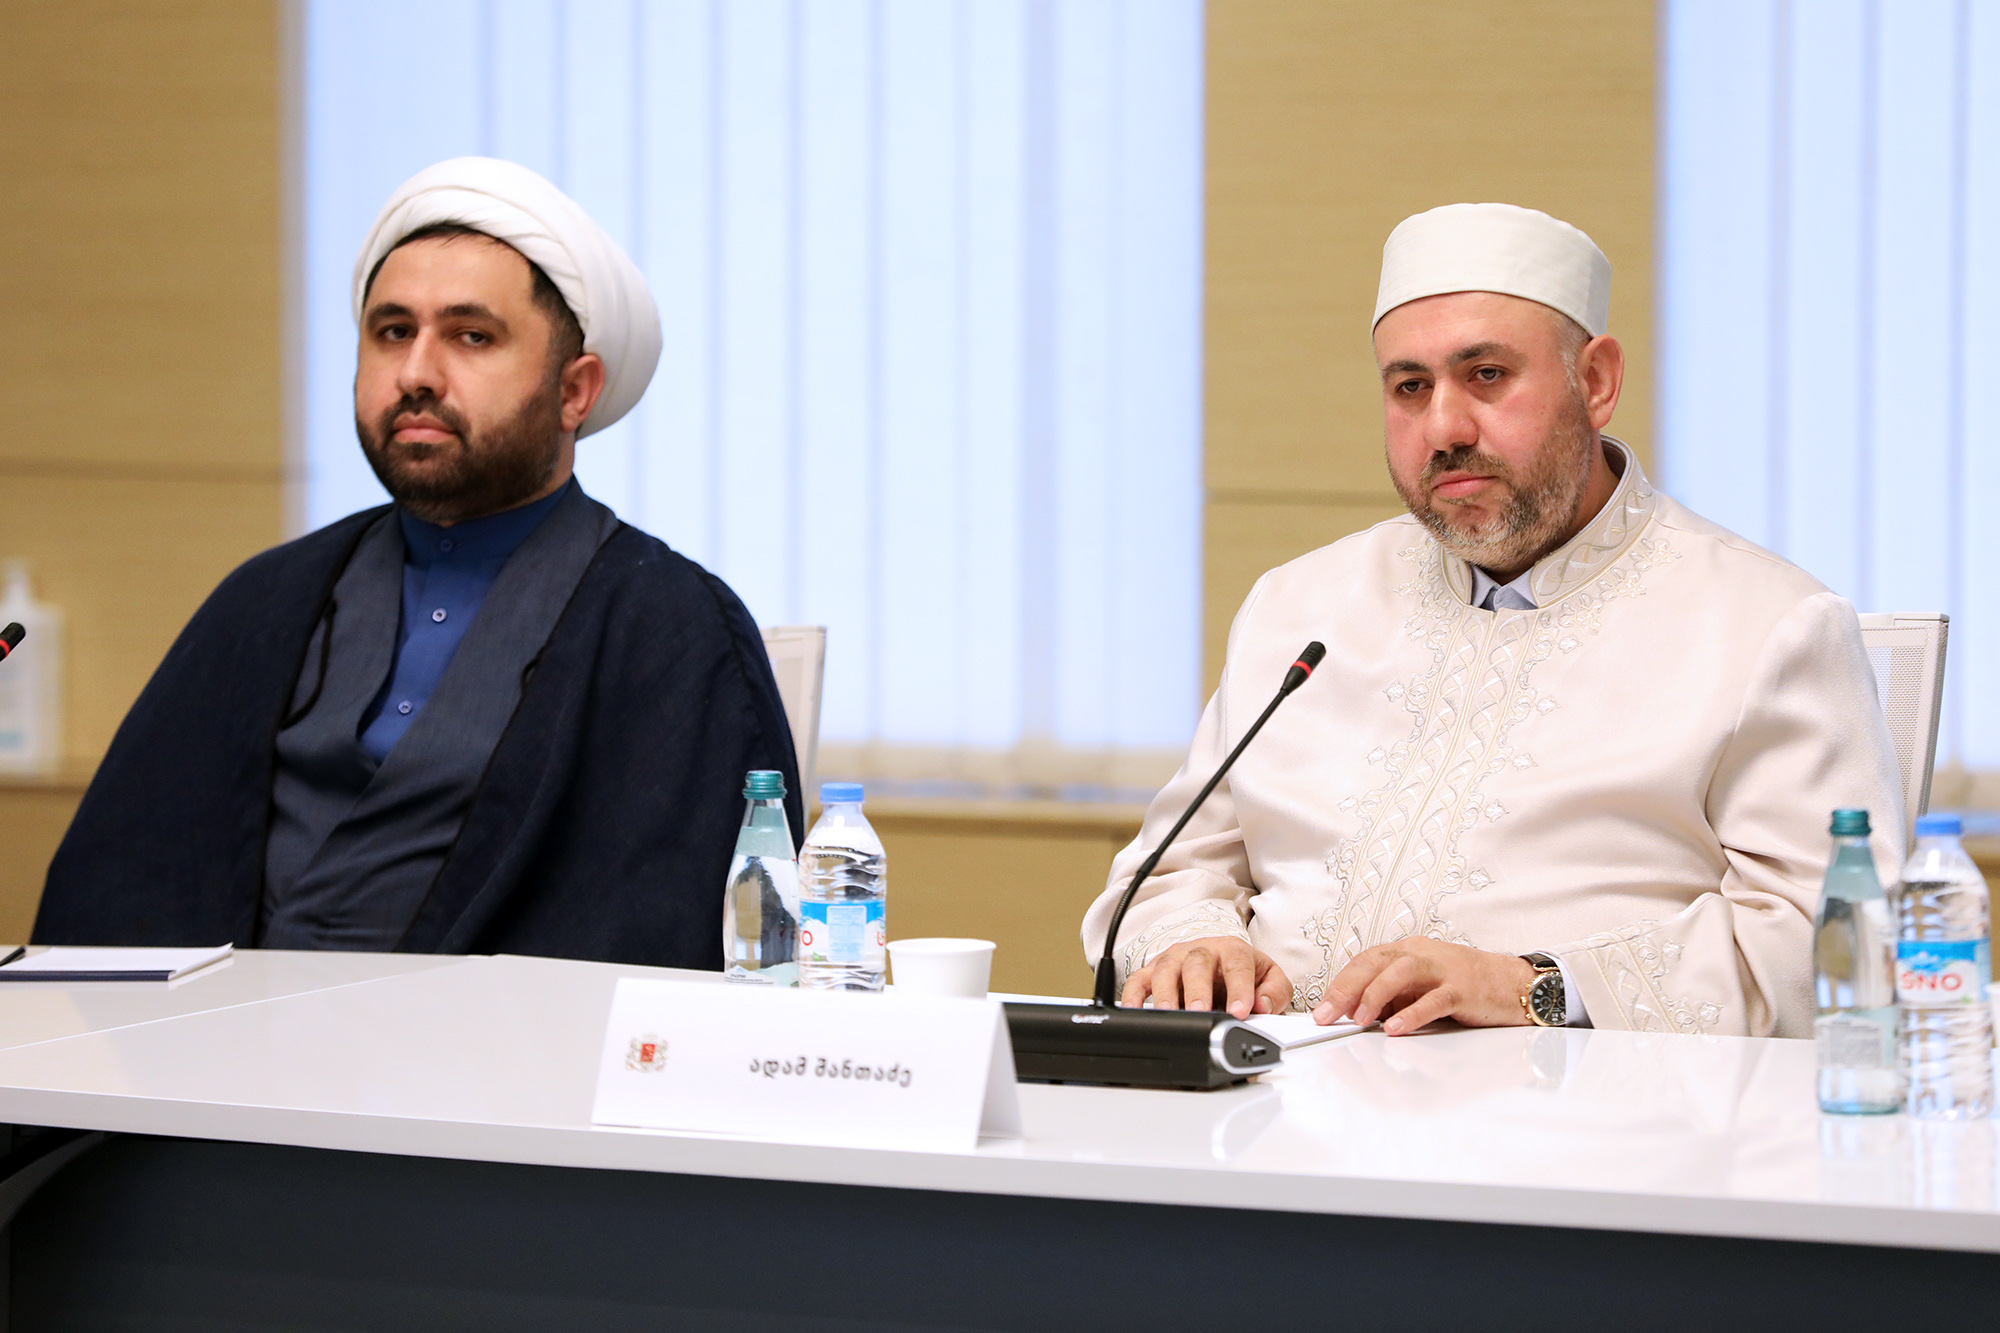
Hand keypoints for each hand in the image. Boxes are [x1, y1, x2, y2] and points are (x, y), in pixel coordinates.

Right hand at [1120, 937, 1293, 1018]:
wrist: (1221, 962)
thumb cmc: (1243, 972)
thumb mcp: (1269, 978)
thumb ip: (1275, 992)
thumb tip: (1263, 1005)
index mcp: (1232, 950)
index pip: (1237, 964)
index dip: (1239, 988)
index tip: (1241, 1011)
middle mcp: (1201, 951)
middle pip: (1196, 963)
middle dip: (1198, 988)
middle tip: (1201, 1011)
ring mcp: (1175, 960)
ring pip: (1166, 969)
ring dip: (1166, 992)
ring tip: (1170, 1013)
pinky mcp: (1154, 972)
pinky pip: (1138, 981)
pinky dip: (1133, 996)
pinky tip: (1133, 1011)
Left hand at [1311, 938, 1537, 1034]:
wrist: (1516, 984)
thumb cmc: (1466, 987)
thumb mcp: (1422, 989)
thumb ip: (1394, 998)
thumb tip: (1358, 1016)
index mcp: (1408, 951)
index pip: (1365, 962)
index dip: (1340, 985)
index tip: (1321, 1011)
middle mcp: (1422, 953)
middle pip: (1375, 963)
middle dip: (1346, 990)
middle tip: (1327, 1017)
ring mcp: (1444, 969)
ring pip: (1401, 972)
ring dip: (1374, 996)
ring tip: (1358, 1020)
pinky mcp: (1464, 989)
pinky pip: (1435, 999)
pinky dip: (1413, 1014)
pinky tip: (1396, 1029)